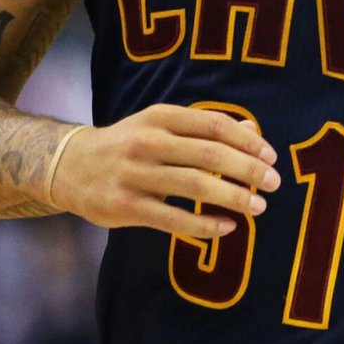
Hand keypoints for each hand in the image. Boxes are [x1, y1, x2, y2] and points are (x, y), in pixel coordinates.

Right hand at [51, 104, 279, 237]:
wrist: (69, 166)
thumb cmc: (129, 144)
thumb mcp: (162, 125)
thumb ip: (205, 128)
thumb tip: (254, 132)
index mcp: (160, 117)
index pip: (214, 125)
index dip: (247, 141)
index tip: (271, 156)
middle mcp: (147, 142)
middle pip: (209, 154)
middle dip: (248, 169)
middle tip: (274, 183)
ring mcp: (134, 175)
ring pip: (194, 186)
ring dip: (233, 197)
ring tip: (258, 206)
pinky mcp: (126, 207)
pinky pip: (174, 219)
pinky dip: (205, 224)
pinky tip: (227, 227)